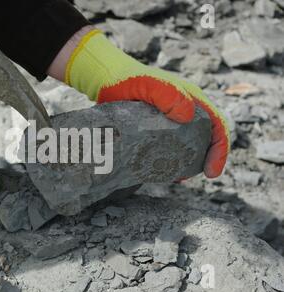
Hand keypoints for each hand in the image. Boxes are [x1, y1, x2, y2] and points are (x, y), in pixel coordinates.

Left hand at [63, 29, 229, 177]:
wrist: (106, 81)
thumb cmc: (127, 79)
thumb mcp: (148, 83)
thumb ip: (168, 95)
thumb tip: (188, 116)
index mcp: (192, 99)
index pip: (217, 125)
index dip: (220, 150)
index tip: (212, 173)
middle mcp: (186, 111)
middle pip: (207, 139)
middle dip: (205, 160)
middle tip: (188, 178)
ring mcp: (171, 121)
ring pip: (190, 146)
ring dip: (188, 163)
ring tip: (175, 177)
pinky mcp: (157, 130)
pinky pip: (170, 148)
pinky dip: (171, 161)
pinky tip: (162, 173)